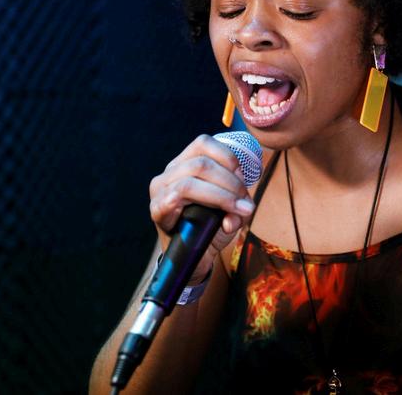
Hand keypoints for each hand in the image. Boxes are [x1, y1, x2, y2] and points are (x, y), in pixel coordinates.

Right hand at [148, 134, 255, 280]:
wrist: (193, 257)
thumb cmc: (211, 226)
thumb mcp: (233, 209)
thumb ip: (241, 202)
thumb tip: (242, 208)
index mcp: (186, 162)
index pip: (204, 143)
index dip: (229, 158)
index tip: (243, 179)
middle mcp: (170, 171)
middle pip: (202, 162)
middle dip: (230, 181)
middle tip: (244, 202)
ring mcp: (160, 189)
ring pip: (191, 177)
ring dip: (222, 194)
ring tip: (238, 210)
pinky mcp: (156, 208)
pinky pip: (176, 195)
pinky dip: (206, 202)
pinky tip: (221, 219)